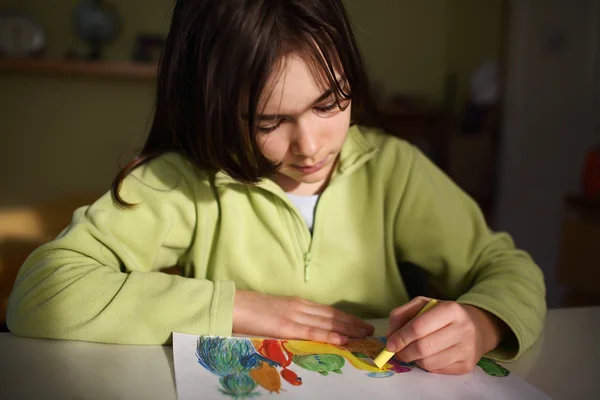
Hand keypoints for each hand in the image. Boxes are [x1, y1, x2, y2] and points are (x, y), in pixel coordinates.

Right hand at [233, 290, 373, 344]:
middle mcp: (299, 307)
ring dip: (348, 329)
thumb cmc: (247, 310)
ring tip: (363, 334)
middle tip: (369, 330)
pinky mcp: (286, 326)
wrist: (231, 305)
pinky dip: (330, 335)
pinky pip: (313, 332)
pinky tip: (343, 340)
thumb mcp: (272, 313)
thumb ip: (288, 319)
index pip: (326, 311)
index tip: (358, 323)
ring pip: (327, 322)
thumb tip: (300, 329)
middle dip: (352, 323)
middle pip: (331, 315)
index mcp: (295, 304)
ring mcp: (294, 316)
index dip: (344, 318)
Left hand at [385, 297, 507, 374]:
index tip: (390, 344)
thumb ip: (402, 314)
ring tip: (414, 350)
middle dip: (404, 352)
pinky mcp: (466, 366)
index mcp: (451, 309)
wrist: (477, 326)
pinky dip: (425, 364)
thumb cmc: (444, 314)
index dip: (401, 337)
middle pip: (422, 347)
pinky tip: (428, 355)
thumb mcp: (423, 305)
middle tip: (397, 351)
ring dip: (414, 359)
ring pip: (428, 362)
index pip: (419, 327)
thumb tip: (390, 335)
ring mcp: (466, 350)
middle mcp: (463, 329)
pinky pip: (436, 370)